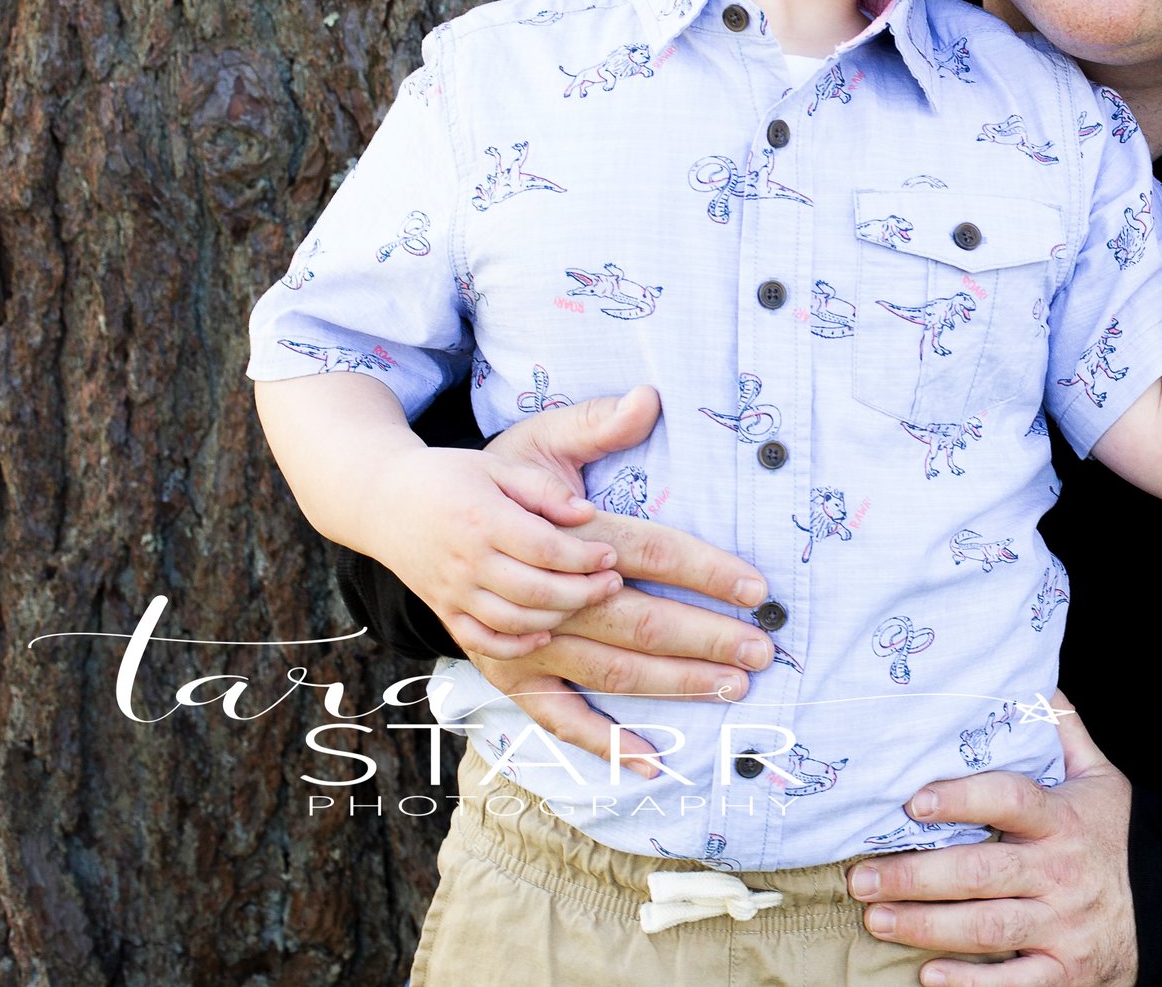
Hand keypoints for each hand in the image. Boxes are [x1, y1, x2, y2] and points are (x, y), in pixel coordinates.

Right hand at [367, 438, 622, 662]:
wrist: (382, 500)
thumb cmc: (448, 477)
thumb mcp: (497, 467)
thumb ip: (543, 489)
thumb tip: (587, 513)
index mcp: (482, 519)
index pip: (545, 549)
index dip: (585, 557)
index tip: (611, 555)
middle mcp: (466, 561)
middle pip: (535, 591)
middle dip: (583, 592)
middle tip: (612, 582)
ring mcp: (452, 591)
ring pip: (513, 621)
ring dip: (558, 618)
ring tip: (587, 600)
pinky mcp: (443, 610)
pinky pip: (481, 641)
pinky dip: (515, 646)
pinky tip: (544, 634)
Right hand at [451, 390, 774, 777]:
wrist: (399, 517)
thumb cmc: (481, 478)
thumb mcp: (533, 441)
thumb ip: (594, 427)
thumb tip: (648, 401)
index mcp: (548, 532)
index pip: (643, 551)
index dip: (702, 570)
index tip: (755, 587)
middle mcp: (532, 593)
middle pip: (633, 620)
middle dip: (704, 637)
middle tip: (763, 647)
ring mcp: (517, 640)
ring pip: (607, 669)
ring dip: (673, 683)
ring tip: (733, 685)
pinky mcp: (504, 669)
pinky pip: (556, 716)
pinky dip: (603, 742)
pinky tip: (653, 760)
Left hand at [846, 694, 1138, 986]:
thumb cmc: (1120, 838)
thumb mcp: (1102, 779)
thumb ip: (1063, 732)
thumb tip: (1031, 681)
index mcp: (1065, 821)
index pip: (1011, 801)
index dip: (963, 799)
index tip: (913, 801)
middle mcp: (1061, 874)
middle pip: (982, 873)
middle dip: (916, 875)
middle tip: (862, 875)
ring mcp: (1064, 927)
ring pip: (987, 928)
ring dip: (925, 926)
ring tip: (876, 917)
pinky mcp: (1065, 973)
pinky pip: (1013, 984)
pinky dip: (969, 984)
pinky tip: (926, 974)